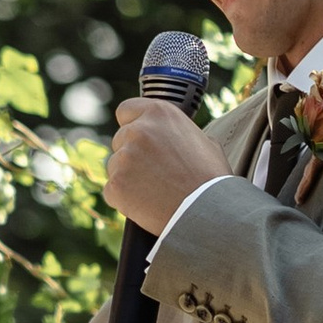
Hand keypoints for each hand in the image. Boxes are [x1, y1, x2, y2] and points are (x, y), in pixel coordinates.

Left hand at [106, 96, 232, 230]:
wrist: (207, 212)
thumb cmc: (210, 179)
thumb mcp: (203, 142)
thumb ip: (177, 133)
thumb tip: (169, 135)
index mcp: (159, 113)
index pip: (126, 110)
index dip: (132, 124)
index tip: (138, 138)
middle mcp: (138, 131)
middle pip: (120, 140)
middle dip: (132, 155)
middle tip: (154, 172)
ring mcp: (124, 158)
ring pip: (115, 165)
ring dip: (128, 176)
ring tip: (155, 191)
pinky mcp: (115, 185)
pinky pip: (112, 190)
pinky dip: (124, 198)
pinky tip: (146, 204)